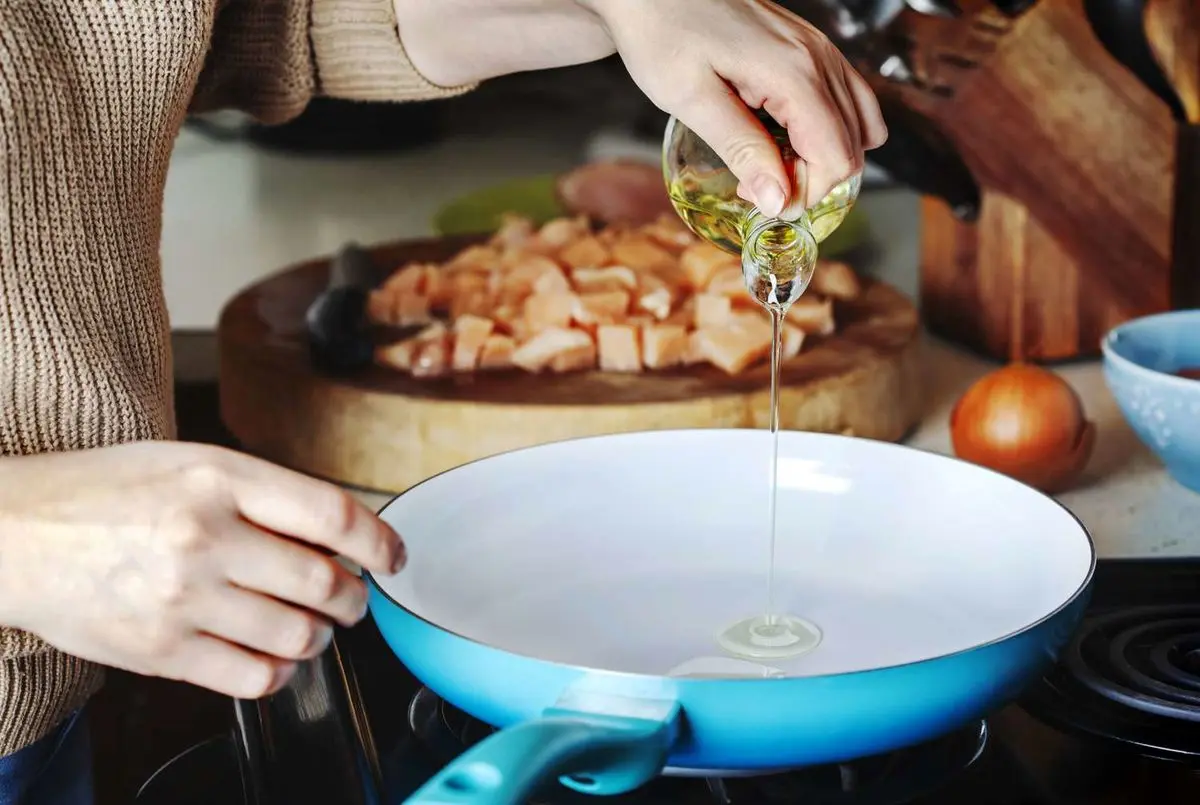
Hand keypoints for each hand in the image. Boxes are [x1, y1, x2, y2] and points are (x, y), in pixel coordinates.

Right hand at [0, 442, 404, 698]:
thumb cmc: (104, 492)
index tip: (394, 557)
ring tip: (313, 628)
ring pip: (298, 636)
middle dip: (354, 598)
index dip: (380, 542)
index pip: (332, 516)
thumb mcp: (190, 463)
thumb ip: (264, 495)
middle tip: (351, 598)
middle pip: (324, 582)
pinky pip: (253, 677)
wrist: (15, 534)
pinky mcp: (161, 650)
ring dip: (321, 637)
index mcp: (219, 479)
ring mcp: (183, 598)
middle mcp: (205, 536)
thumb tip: (339, 533)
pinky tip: (273, 656)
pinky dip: (279, 672)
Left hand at [583, 0, 886, 213]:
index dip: (804, 195)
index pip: (835, 159)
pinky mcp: (811, 49)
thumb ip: (741, 149)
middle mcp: (819, 59)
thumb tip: (779, 200)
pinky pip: (847, 100)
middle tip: (756, 187)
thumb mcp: (691, 100)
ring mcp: (820, 50)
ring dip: (820, 160)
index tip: (760, 202)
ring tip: (769, 164)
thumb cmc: (663, 35)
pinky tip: (787, 138)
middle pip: (851, 148)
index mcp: (794, 75)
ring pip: (857, 125)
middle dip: (810, 182)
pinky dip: (827, 132)